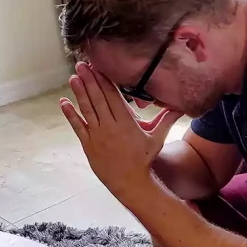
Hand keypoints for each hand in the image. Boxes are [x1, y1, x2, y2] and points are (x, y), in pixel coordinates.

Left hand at [61, 62, 182, 200]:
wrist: (130, 182)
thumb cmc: (144, 159)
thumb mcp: (158, 137)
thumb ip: (167, 119)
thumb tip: (182, 106)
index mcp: (126, 122)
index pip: (113, 96)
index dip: (104, 80)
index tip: (98, 67)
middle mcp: (110, 126)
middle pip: (99, 99)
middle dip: (90, 80)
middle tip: (82, 64)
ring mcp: (97, 135)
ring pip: (87, 109)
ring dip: (80, 92)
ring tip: (74, 76)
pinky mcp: (88, 145)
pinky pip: (78, 127)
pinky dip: (71, 114)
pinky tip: (64, 102)